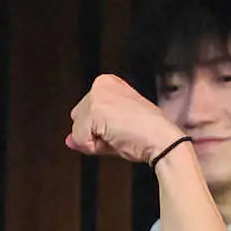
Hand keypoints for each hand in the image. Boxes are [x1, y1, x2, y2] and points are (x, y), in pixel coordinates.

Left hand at [66, 74, 183, 164]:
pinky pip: (79, 140)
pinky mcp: (95, 110)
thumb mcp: (111, 130)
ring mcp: (97, 96)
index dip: (98, 130)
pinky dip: (93, 147)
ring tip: (118, 135)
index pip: (83, 115)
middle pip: (76, 121)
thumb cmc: (145, 134)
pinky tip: (115, 138)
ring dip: (94, 142)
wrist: (162, 140)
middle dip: (93, 135)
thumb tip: (68, 140)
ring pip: (76, 131)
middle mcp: (99, 84)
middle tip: (120, 133)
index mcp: (106, 83)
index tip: (121, 127)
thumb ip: (87, 133)